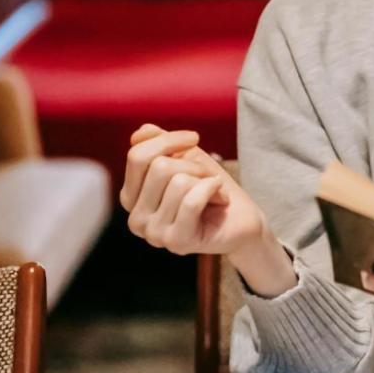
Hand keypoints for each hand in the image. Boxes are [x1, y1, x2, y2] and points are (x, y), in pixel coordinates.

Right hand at [120, 124, 294, 296]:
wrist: (241, 219)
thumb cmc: (211, 187)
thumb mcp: (187, 158)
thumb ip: (161, 144)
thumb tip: (142, 131)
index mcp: (132, 197)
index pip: (137, 156)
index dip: (169, 140)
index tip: (194, 138)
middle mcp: (135, 219)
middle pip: (159, 167)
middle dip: (192, 164)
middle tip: (206, 176)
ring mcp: (153, 234)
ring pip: (178, 182)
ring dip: (205, 180)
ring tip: (213, 191)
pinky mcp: (176, 241)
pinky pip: (192, 201)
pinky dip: (213, 190)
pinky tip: (220, 198)